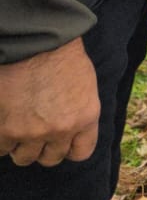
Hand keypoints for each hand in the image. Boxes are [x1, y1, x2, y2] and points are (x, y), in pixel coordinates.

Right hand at [0, 38, 99, 166]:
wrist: (32, 41)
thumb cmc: (60, 55)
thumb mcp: (83, 83)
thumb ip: (78, 112)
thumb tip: (69, 131)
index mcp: (85, 117)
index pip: (81, 152)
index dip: (69, 147)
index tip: (60, 140)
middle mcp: (61, 129)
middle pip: (50, 158)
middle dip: (43, 147)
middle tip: (35, 130)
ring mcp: (31, 132)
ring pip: (23, 157)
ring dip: (19, 145)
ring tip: (18, 123)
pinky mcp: (5, 130)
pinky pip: (1, 148)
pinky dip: (1, 139)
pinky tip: (4, 120)